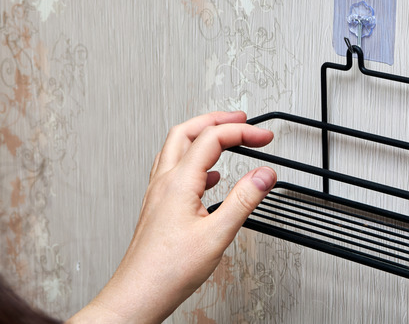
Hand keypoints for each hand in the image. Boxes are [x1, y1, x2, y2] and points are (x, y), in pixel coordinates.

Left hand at [70, 111, 275, 322]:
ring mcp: (158, 194)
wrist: (138, 294)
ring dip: (202, 136)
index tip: (264, 137)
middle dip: (217, 120)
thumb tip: (264, 174)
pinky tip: (209, 177)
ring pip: (176, 147)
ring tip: (225, 137)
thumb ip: (244, 200)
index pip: (213, 139)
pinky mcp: (157, 207)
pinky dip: (195, 162)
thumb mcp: (217, 234)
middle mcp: (164, 182)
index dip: (243, 132)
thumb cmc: (168, 270)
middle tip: (242, 121)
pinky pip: (174, 170)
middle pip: (188, 131)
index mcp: (179, 183)